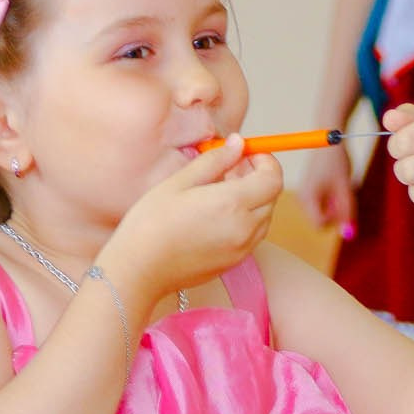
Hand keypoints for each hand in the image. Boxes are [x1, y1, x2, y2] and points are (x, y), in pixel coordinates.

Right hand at [100, 136, 283, 300]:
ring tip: (220, 193)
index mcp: (233, 203)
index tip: (247, 155)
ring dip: (253, 200)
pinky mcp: (234, 263)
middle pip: (272, 197)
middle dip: (259, 178)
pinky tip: (216, 216)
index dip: (266, 161)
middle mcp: (245, 228)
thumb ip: (215, 161)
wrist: (139, 269)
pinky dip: (245, 220)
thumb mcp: (180, 182)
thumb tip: (238, 144)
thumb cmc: (152, 223)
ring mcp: (242, 249)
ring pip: (264, 217)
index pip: (273, 178)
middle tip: (230, 169)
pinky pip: (252, 235)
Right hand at [294, 145, 355, 233]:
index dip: (334, 220)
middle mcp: (302, 198)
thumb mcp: (346, 188)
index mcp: (308, 197)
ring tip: (340, 186)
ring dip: (335, 205)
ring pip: (322, 212)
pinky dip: (332, 199)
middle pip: (320, 220)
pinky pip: (322, 204)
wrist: (329, 142)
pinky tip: (336, 184)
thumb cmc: (337, 162)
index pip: (319, 224)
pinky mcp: (309, 191)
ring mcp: (305, 194)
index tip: (343, 205)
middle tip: (345, 195)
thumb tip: (348, 233)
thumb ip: (347, 211)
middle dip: (335, 212)